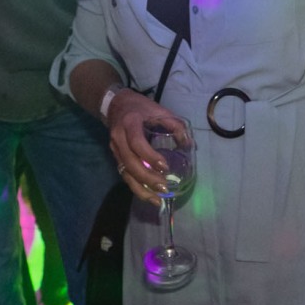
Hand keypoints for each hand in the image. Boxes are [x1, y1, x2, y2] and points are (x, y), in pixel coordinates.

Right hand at [106, 90, 191, 205]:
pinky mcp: (116, 157)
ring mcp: (115, 149)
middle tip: (164, 187)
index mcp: (129, 124)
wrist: (115, 104)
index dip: (150, 156)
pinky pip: (125, 174)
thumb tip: (190, 144)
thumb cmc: (140, 107)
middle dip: (147, 178)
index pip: (137, 143)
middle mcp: (119, 138)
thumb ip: (175, 125)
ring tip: (157, 200)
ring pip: (125, 173)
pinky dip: (136, 187)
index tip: (165, 167)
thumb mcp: (158, 110)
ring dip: (141, 188)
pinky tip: (149, 195)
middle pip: (130, 163)